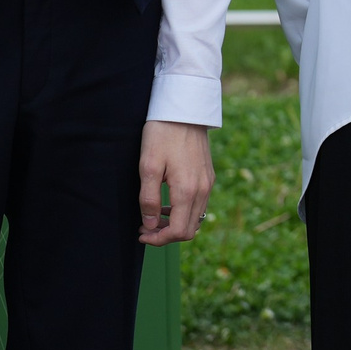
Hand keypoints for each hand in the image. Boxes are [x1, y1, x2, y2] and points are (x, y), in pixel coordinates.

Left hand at [138, 121, 213, 245]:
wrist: (184, 109)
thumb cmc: (162, 135)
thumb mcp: (148, 167)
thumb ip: (149, 199)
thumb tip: (150, 225)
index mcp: (187, 191)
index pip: (178, 232)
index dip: (158, 240)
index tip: (141, 234)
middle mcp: (202, 190)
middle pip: (189, 230)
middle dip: (166, 235)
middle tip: (146, 228)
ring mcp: (208, 183)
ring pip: (196, 218)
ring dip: (175, 224)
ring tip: (154, 216)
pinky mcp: (208, 176)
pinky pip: (199, 204)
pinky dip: (184, 212)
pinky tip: (168, 202)